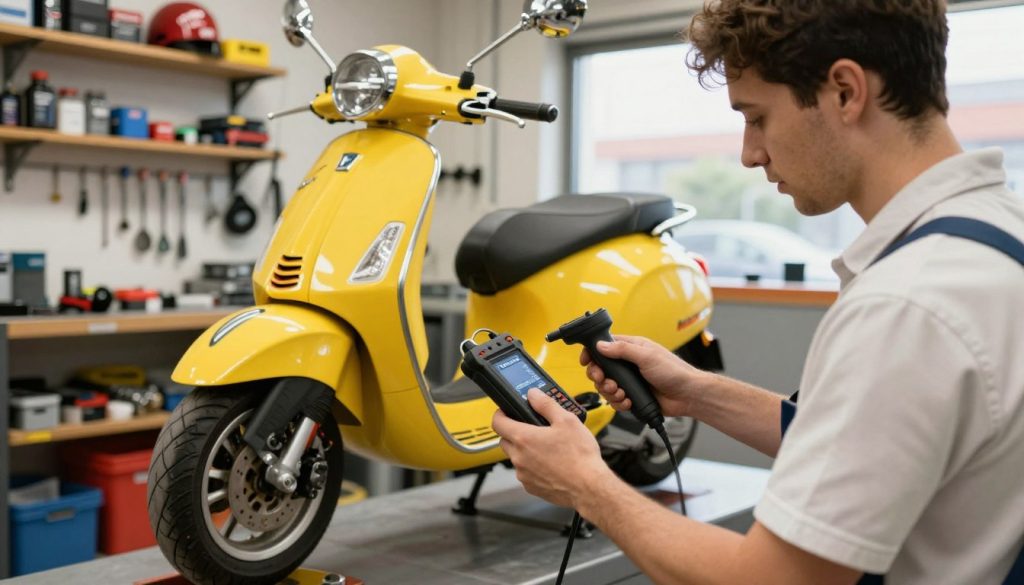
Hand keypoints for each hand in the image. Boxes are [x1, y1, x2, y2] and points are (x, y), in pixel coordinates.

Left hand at [491, 388, 613, 507]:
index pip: (498, 422)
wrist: (589, 487)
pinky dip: (533, 467)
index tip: (506, 412)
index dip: (500, 414)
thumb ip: (546, 405)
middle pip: (505, 440)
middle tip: (531, 429)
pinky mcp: (531, 487)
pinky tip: (551, 464)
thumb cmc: (579, 457)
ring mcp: (524, 474)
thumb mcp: (566, 421)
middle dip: (514, 433)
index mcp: (524, 438)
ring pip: (516, 458)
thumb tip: (534, 395)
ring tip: (547, 448)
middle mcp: (519, 458)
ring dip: (524, 451)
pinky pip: (525, 473)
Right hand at [581, 335, 708, 417]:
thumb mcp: (647, 356)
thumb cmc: (674, 371)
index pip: (604, 346)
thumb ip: (622, 350)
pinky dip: (618, 403)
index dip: (592, 353)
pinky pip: (616, 401)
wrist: (688, 395)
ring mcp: (630, 381)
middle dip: (599, 377)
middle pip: (601, 369)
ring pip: (606, 387)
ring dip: (609, 392)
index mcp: (632, 348)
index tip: (586, 361)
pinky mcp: (632, 396)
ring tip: (620, 393)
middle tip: (604, 381)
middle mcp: (628, 364)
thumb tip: (601, 345)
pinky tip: (628, 402)